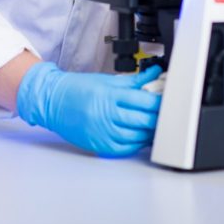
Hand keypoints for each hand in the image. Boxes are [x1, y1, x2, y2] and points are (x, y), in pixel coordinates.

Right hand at [16, 63, 161, 156]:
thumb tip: (155, 74)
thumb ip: (134, 80)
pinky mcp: (99, 145)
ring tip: (157, 125)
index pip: (145, 101)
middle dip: (159, 118)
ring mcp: (103, 132)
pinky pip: (126, 149)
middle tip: (168, 114)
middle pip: (144, 120)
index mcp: (110, 95)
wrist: (54, 101)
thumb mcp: (107, 80)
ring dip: (151, 132)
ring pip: (137, 137)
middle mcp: (107, 115)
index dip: (161, 102)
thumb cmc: (79, 88)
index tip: (169, 100)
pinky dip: (137, 143)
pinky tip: (141, 136)